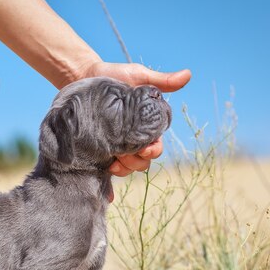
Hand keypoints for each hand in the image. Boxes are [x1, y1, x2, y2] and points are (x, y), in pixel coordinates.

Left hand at [76, 62, 190, 177]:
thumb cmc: (113, 77)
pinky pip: (104, 174)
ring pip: (126, 169)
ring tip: (112, 163)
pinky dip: (108, 187)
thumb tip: (187, 75)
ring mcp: (114, 148)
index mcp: (145, 128)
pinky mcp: (98, 152)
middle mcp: (132, 141)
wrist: (82, 77)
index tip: (145, 147)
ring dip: (123, 170)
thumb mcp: (137, 77)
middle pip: (142, 162)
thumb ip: (161, 81)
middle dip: (137, 162)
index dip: (153, 150)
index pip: (155, 146)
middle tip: (124, 154)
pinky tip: (107, 195)